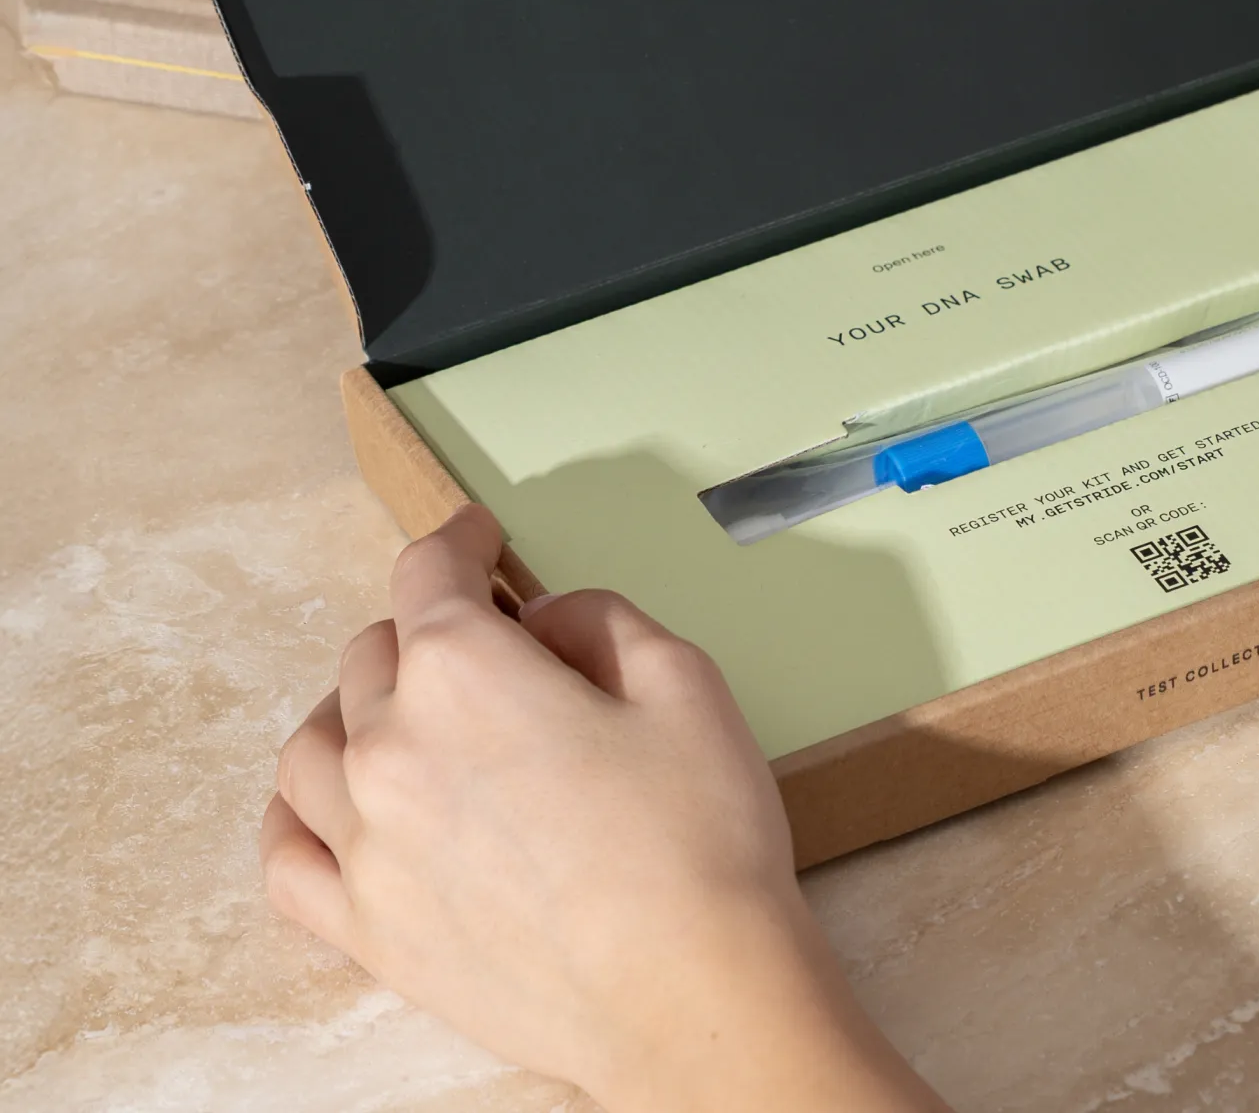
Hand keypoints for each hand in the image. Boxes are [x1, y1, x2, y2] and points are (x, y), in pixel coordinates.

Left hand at [261, 506, 945, 1112]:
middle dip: (429, 632)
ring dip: (355, 712)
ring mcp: (367, 845)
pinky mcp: (368, 930)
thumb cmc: (697, 840)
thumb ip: (598, 618)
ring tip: (403, 718)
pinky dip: (300, 818)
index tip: (474, 537)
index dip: (457, 540)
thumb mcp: (681, 677)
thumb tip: (543, 623)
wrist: (692, 993)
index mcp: (463, 670)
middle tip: (484, 646)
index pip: (429, 573)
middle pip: (376, 655)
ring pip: (314, 746)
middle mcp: (392, 748)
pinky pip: (287, 858)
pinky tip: (334, 808)